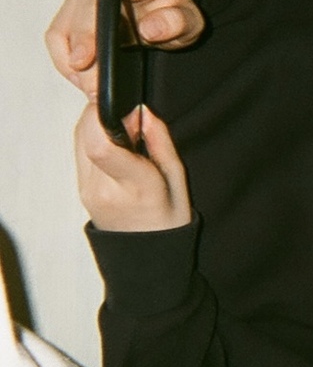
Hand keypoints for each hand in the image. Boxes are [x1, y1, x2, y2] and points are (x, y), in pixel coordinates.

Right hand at [47, 0, 204, 96]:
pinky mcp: (71, 12)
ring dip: (73, 58)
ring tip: (90, 87)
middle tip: (95, 81)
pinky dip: (66, 60)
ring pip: (68, 24)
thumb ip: (178, 22)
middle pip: (89, 5)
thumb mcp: (189, 20)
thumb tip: (150, 29)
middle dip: (88, 43)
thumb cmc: (171, 11)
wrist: (159, 10)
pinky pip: (58, 36)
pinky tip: (80, 79)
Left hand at [75, 104, 192, 231]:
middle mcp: (103, 189)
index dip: (108, 116)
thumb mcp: (178, 179)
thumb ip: (160, 141)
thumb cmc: (168, 220)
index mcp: (135, 186)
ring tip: (125, 134)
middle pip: (87, 134)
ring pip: (80, 138)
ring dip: (98, 124)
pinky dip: (94, 138)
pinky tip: (114, 145)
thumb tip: (142, 111)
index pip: (101, 146)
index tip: (131, 112)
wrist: (146, 255)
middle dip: (104, 114)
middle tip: (131, 120)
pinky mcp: (79, 188)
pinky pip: (80, 150)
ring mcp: (87, 190)